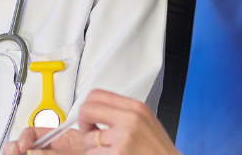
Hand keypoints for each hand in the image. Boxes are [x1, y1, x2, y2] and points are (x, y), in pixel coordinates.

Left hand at [1, 90, 178, 154]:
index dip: (87, 105)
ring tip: (110, 150)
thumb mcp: (144, 121)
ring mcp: (123, 138)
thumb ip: (121, 112)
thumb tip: (94, 110)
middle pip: (87, 110)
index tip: (89, 115)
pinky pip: (93, 154)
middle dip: (83, 123)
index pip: (96, 94)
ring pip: (88, 139)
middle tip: (90, 132)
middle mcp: (130, 119)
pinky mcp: (118, 154)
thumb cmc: (157, 149)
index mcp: (136, 107)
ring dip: (94, 148)